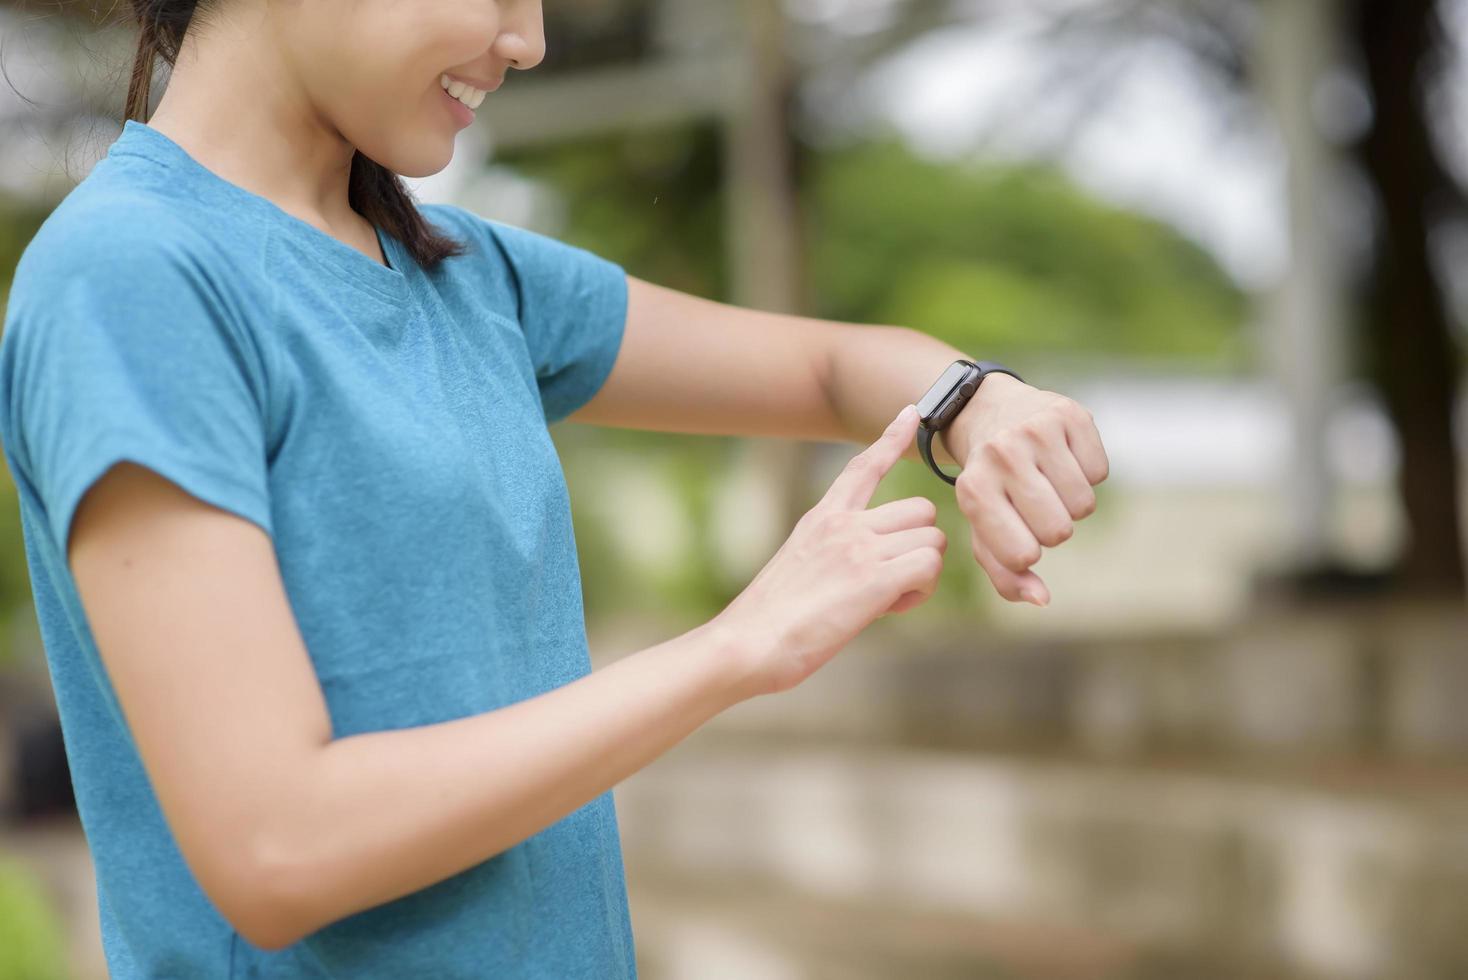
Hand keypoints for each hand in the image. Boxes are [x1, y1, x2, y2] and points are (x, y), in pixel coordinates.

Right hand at [715, 404, 944, 696]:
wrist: (748, 643)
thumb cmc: (769, 621)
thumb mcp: (799, 567)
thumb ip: (836, 554)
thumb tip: (873, 569)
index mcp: (822, 518)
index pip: (863, 466)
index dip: (892, 437)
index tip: (912, 412)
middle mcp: (844, 524)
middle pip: (921, 510)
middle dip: (918, 545)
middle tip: (891, 580)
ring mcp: (859, 549)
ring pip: (931, 541)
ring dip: (920, 572)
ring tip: (885, 600)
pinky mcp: (874, 579)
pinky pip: (927, 568)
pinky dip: (919, 592)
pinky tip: (889, 608)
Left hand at [947, 373, 1108, 606]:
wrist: (987, 412)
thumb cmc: (989, 484)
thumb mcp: (982, 527)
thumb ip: (1006, 575)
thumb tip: (1041, 599)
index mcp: (974, 489)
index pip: (1023, 554)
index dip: (1028, 551)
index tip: (1018, 531)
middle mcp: (1002, 455)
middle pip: (1059, 531)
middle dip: (1052, 527)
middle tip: (1034, 504)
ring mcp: (1036, 430)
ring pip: (1084, 505)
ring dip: (1071, 502)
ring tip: (1047, 482)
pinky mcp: (1069, 413)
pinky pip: (1100, 472)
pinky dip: (1087, 473)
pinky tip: (1062, 459)